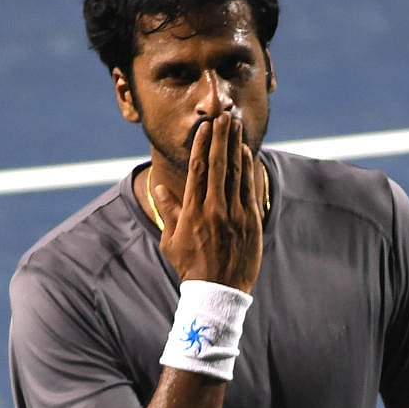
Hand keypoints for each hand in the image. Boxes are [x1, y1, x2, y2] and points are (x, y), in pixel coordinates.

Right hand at [154, 112, 262, 292]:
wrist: (218, 291)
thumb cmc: (191, 267)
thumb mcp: (171, 240)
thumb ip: (167, 211)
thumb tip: (158, 187)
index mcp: (192, 211)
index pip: (197, 170)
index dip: (201, 145)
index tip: (204, 128)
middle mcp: (214, 209)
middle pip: (218, 165)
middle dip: (221, 138)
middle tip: (224, 116)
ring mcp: (234, 215)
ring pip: (235, 173)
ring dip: (236, 147)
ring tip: (237, 126)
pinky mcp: (250, 222)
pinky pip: (249, 189)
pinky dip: (248, 169)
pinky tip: (246, 152)